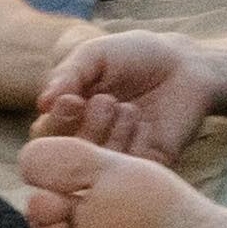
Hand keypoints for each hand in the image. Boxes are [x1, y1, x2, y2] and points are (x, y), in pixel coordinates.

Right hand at [29, 30, 218, 166]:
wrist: (184, 63)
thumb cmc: (134, 55)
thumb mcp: (97, 54)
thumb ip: (69, 74)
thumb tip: (42, 103)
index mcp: (68, 119)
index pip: (46, 137)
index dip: (56, 123)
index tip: (72, 100)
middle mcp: (88, 143)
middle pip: (68, 159)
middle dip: (83, 131)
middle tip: (105, 102)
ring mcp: (116, 157)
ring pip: (98, 169)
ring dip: (110, 137)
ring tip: (127, 107)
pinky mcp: (146, 166)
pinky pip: (131, 173)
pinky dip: (134, 148)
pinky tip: (144, 124)